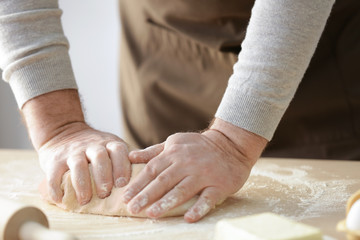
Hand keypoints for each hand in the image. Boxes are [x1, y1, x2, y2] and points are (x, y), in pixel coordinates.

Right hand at [38, 122, 129, 204]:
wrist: (63, 132)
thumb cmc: (95, 148)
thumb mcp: (111, 146)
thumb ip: (126, 158)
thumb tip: (147, 177)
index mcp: (109, 143)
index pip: (118, 150)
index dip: (122, 167)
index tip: (122, 184)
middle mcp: (92, 145)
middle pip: (100, 157)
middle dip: (103, 177)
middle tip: (105, 195)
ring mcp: (72, 151)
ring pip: (78, 165)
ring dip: (82, 184)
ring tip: (85, 200)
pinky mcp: (55, 160)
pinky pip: (54, 174)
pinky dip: (56, 188)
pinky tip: (61, 199)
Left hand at [122, 118, 266, 221]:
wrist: (231, 144)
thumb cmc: (198, 145)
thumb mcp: (175, 142)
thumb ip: (153, 151)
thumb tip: (130, 156)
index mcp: (174, 153)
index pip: (152, 170)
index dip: (138, 184)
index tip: (125, 197)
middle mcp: (187, 163)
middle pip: (164, 181)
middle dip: (147, 195)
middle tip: (132, 209)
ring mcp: (203, 174)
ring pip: (183, 189)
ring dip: (167, 202)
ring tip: (152, 213)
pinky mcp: (219, 185)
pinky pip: (208, 198)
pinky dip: (199, 208)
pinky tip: (188, 218)